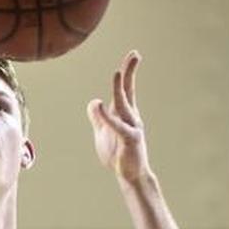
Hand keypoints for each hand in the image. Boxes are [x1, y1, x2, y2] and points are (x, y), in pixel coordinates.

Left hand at [87, 52, 150, 183]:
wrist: (130, 174)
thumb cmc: (118, 153)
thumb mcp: (103, 132)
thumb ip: (98, 117)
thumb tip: (94, 102)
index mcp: (125, 113)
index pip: (127, 89)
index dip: (129, 72)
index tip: (134, 54)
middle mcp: (131, 117)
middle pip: (129, 91)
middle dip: (130, 72)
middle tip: (135, 54)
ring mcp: (132, 127)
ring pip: (124, 105)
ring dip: (119, 89)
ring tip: (117, 73)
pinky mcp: (129, 140)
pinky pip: (117, 126)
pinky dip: (107, 116)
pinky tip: (99, 105)